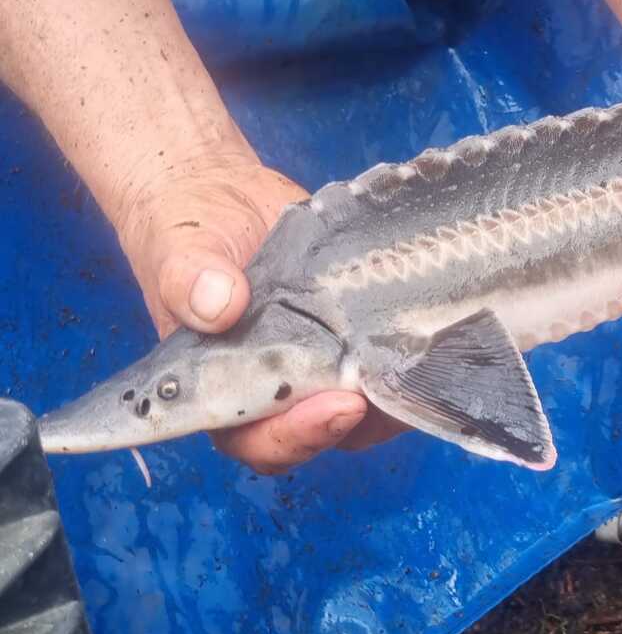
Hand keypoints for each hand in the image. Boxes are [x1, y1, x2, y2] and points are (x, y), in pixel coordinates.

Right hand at [114, 148, 401, 472]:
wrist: (227, 196)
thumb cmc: (191, 229)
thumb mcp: (181, 246)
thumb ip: (188, 277)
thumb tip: (219, 304)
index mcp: (217, 383)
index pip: (251, 437)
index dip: (290, 436)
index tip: (331, 407)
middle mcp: (270, 383)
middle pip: (312, 431)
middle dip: (347, 422)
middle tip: (372, 390)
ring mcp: (316, 359)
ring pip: (355, 408)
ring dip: (385, 401)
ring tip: (410, 371)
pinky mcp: (351, 331)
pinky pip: (381, 367)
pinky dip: (403, 365)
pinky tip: (428, 342)